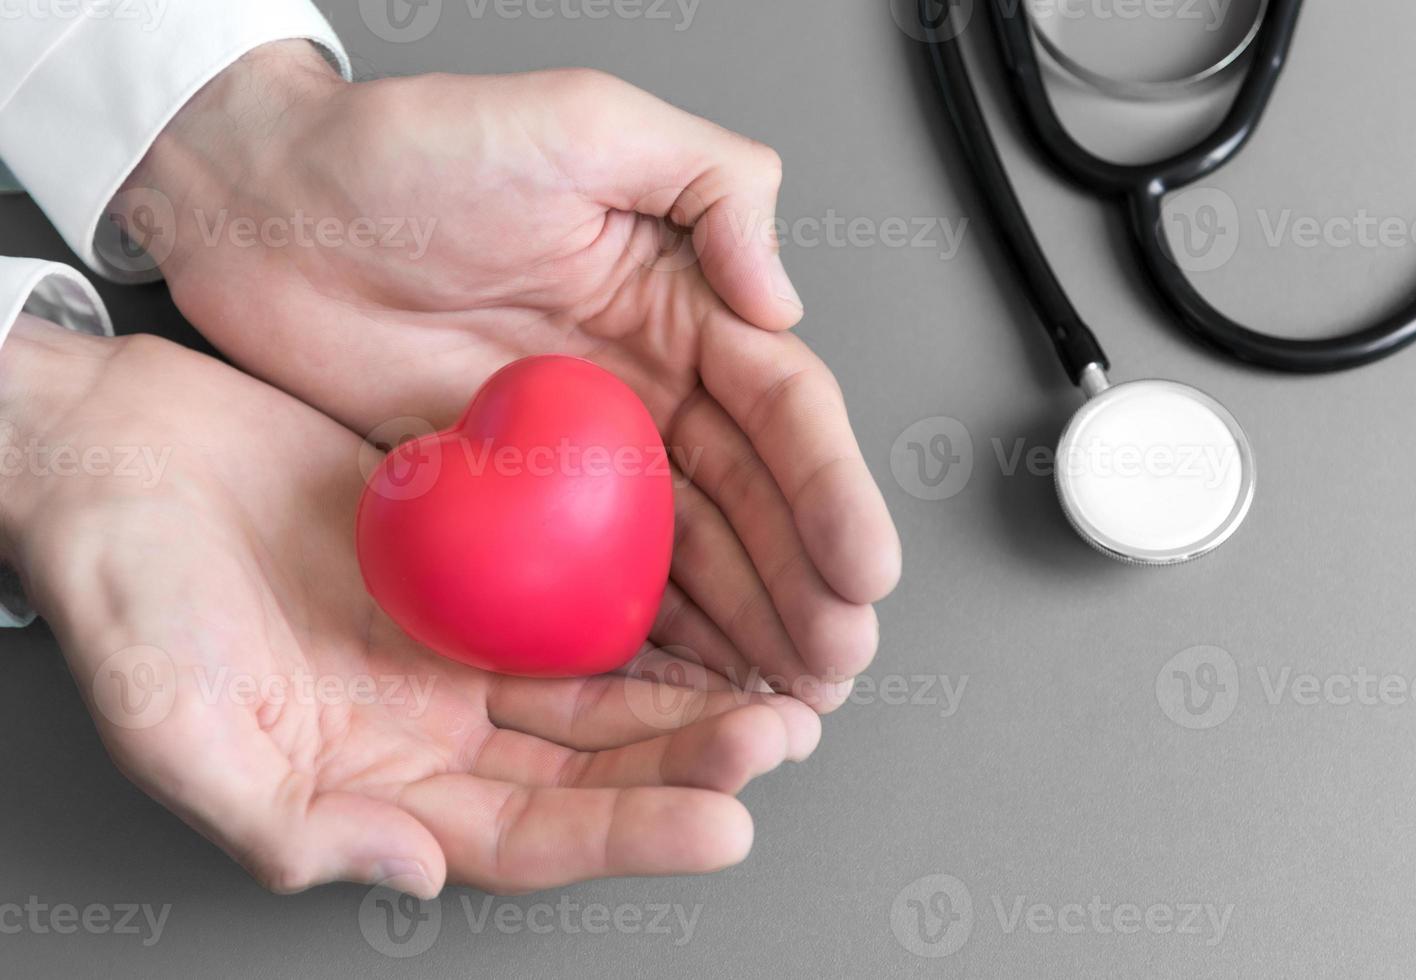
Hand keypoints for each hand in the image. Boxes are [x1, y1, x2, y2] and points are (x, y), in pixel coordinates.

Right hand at [0, 317, 819, 895]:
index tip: (725, 821)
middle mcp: (429, 725)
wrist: (110, 454)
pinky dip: (641, 602)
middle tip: (782, 737)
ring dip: (688, 694)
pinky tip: (709, 600)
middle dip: (690, 762)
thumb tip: (410, 876)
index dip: (628, 833)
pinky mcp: (464, 565)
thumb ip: (288, 823)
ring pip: (595, 688)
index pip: (528, 832)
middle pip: (587, 766)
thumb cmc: (119, 590)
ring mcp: (452, 646)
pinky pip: (569, 594)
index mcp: (373, 784)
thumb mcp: (176, 728)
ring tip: (778, 687)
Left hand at [125, 44, 901, 712]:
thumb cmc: (411, 149)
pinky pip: (594, 579)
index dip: (831, 493)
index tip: (863, 570)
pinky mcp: (515, 501)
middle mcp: (648, 388)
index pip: (783, 411)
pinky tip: (682, 685)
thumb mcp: (584, 120)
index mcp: (682, 305)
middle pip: (753, 504)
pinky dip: (644, 638)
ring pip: (690, 555)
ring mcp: (583, 455)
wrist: (272, 211)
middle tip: (832, 664)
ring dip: (745, 630)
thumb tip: (783, 299)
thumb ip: (712, 184)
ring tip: (784, 699)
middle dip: (803, 587)